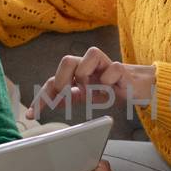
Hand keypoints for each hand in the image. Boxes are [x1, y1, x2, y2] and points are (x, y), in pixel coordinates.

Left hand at [26, 45, 155, 119]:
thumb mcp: (87, 95)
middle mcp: (88, 65)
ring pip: (89, 55)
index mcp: (77, 72)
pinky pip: (113, 68)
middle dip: (62, 79)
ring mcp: (105, 64)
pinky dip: (109, 80)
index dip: (42, 97)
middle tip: (66, 94)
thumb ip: (71, 96)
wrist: (137, 87)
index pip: (54, 81)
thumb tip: (53, 101)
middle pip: (67, 60)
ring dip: (86, 76)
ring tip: (92, 90)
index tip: (33, 114)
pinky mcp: (121, 69)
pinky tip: (112, 88)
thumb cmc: (110, 88)